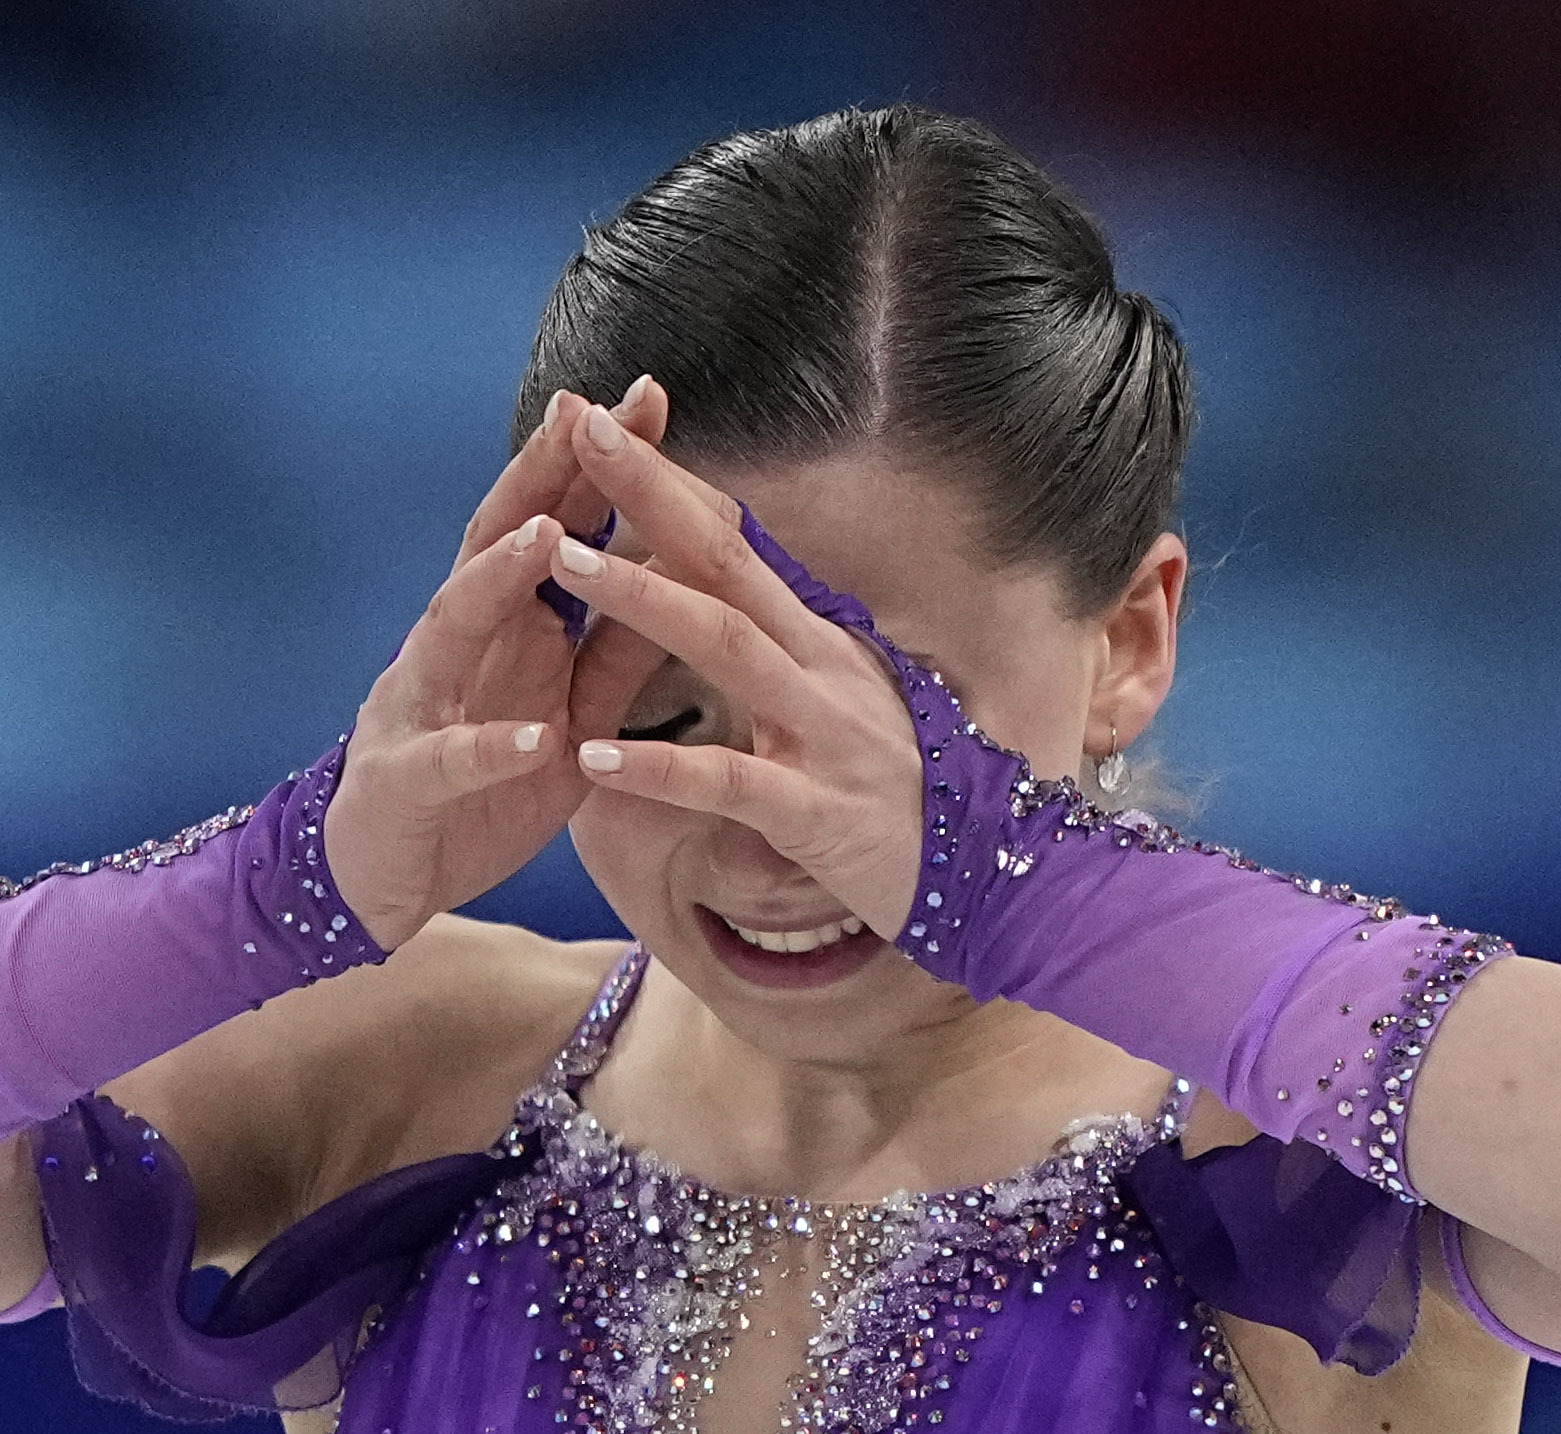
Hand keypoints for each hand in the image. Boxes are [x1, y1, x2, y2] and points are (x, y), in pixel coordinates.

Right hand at [324, 380, 669, 950]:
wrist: (381, 880)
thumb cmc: (478, 788)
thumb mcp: (567, 713)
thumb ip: (617, 649)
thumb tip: (679, 571)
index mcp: (499, 625)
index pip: (547, 523)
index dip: (594, 464)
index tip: (650, 398)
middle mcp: (451, 644)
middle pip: (493, 544)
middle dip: (542, 478)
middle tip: (589, 413)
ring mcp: (418, 704)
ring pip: (451, 627)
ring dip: (499, 580)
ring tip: (549, 535)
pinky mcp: (403, 781)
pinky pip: (448, 760)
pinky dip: (487, 745)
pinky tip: (530, 734)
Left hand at [545, 401, 927, 939]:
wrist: (997, 880)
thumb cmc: (910, 797)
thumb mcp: (851, 702)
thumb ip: (791, 652)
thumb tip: (734, 597)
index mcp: (822, 640)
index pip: (735, 545)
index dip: (671, 484)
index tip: (604, 427)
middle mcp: (823, 668)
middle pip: (725, 561)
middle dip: (651, 494)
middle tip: (579, 433)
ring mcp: (822, 735)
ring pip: (724, 646)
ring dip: (640, 598)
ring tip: (563, 560)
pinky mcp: (817, 812)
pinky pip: (728, 782)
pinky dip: (660, 768)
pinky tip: (595, 758)